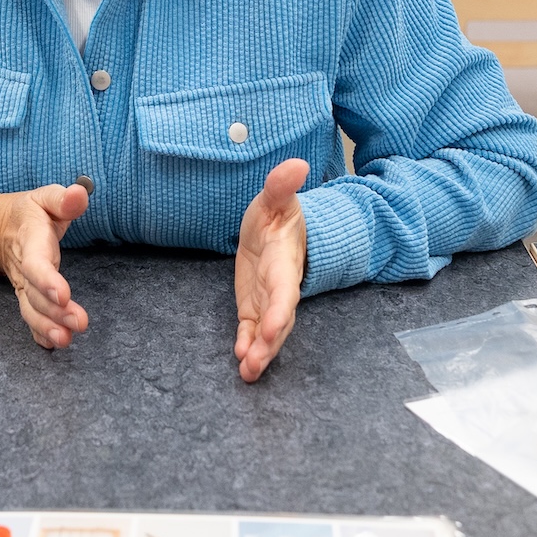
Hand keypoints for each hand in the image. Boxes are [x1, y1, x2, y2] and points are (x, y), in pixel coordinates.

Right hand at [0, 184, 91, 350]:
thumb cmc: (29, 213)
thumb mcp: (44, 197)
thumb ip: (63, 199)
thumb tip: (81, 194)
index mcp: (30, 241)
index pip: (35, 263)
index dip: (47, 280)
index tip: (64, 295)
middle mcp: (24, 267)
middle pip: (35, 294)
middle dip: (54, 312)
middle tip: (79, 323)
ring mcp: (23, 284)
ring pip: (30, 309)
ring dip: (47, 327)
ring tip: (65, 340)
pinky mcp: (26, 295)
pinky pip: (29, 316)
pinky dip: (38, 333)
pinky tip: (52, 345)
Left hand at [233, 158, 309, 381]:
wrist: (277, 228)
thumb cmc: (277, 213)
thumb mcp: (274, 197)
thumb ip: (281, 185)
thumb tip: (296, 164)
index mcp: (284, 262)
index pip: (285, 290)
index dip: (280, 309)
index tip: (272, 327)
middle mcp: (279, 287)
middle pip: (278, 319)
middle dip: (268, 342)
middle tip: (254, 363)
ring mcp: (267, 300)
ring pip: (266, 331)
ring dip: (259, 352)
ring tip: (248, 372)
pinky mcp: (253, 306)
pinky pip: (251, 329)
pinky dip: (246, 345)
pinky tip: (240, 362)